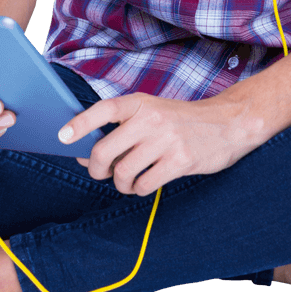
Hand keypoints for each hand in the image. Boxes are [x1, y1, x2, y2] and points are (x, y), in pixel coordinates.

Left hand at [58, 91, 263, 195]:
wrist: (228, 123)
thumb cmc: (182, 120)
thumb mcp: (153, 112)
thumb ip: (124, 128)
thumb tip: (86, 153)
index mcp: (140, 102)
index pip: (103, 110)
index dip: (80, 123)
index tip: (62, 137)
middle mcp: (150, 118)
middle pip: (105, 151)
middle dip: (97, 169)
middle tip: (101, 173)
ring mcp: (165, 140)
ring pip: (123, 172)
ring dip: (120, 183)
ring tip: (129, 180)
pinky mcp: (179, 161)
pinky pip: (144, 184)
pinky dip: (139, 189)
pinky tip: (146, 182)